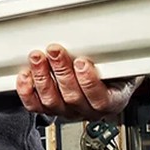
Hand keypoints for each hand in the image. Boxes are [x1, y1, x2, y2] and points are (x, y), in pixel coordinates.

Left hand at [15, 44, 131, 119]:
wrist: (112, 77)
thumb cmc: (117, 69)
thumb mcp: (123, 61)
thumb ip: (116, 55)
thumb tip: (110, 38)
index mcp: (112, 101)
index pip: (100, 99)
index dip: (89, 81)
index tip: (82, 62)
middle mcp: (88, 110)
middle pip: (72, 97)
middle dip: (61, 71)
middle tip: (55, 50)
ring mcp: (67, 110)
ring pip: (52, 101)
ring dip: (42, 77)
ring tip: (38, 58)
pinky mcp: (50, 107)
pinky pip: (35, 105)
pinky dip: (27, 91)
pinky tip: (26, 76)